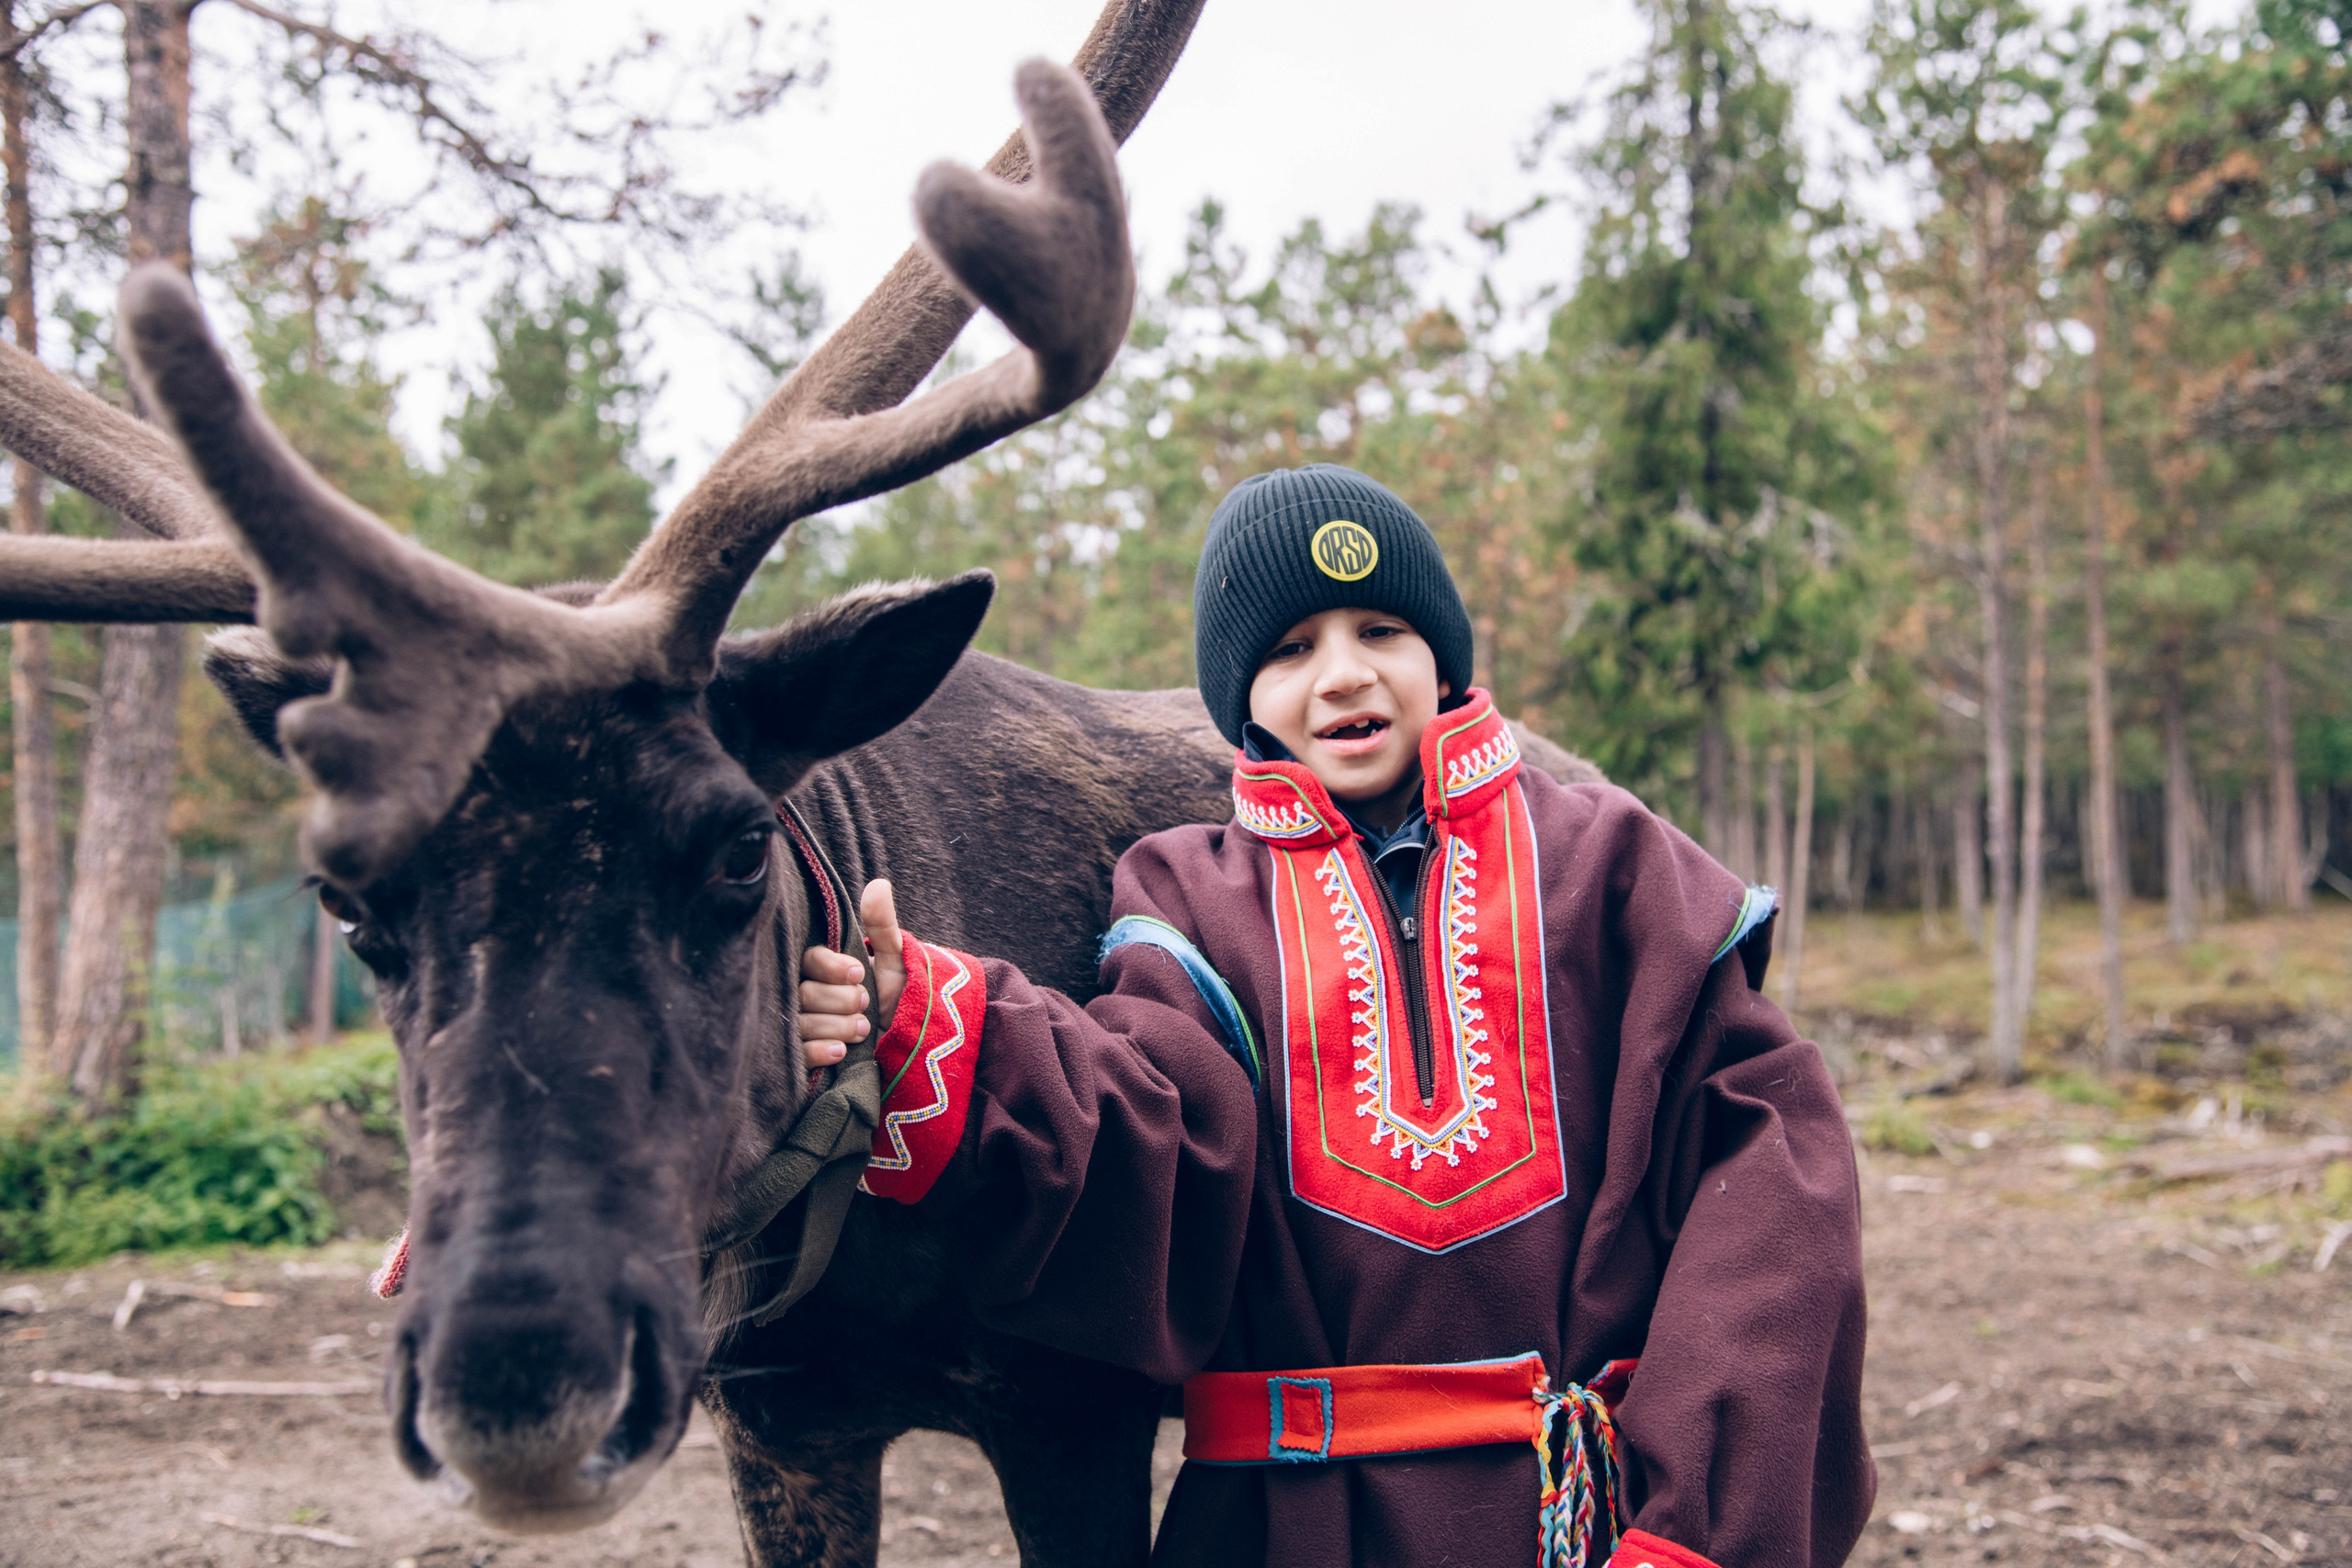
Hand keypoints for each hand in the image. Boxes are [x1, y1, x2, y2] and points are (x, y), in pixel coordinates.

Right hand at [795, 880, 908, 1067]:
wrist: (914, 1040)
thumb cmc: (901, 994)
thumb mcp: (897, 959)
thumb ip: (882, 925)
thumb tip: (879, 884)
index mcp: (826, 967)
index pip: (810, 960)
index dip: (832, 968)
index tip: (859, 974)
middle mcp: (810, 992)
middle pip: (805, 994)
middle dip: (840, 1001)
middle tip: (866, 1003)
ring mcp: (806, 1024)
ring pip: (802, 1023)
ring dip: (838, 1026)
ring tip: (865, 1028)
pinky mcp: (807, 1055)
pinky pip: (798, 1053)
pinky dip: (819, 1052)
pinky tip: (841, 1052)